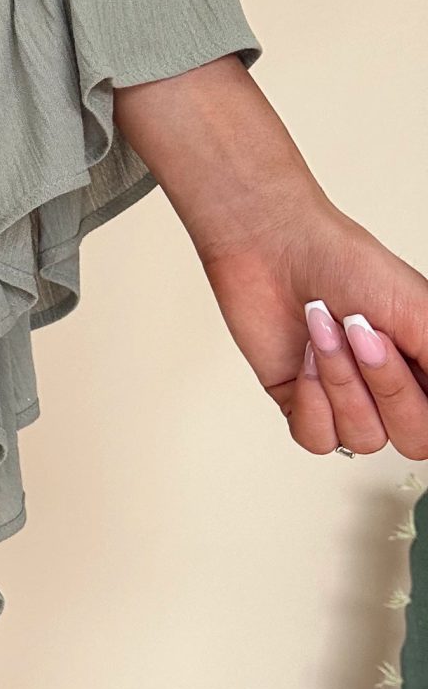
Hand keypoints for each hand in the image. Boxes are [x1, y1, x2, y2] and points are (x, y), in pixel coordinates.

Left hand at [202, 208, 427, 458]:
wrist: (275, 248)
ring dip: (341, 380)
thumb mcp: (419, 312)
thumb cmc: (348, 265)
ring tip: (325, 331)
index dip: (416, 396)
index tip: (394, 343)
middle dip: (383, 383)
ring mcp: (347, 401)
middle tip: (360, 330)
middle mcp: (393, 392)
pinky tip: (306, 356)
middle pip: (411, 440)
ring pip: (361, 438)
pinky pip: (317, 439)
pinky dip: (311, 399)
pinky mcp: (302, 405)